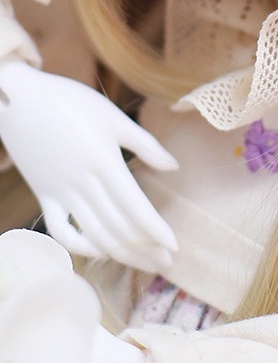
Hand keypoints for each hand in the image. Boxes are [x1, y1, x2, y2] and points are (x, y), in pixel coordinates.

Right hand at [0, 60, 178, 271]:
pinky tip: (100, 250)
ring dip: (121, 254)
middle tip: (166, 264)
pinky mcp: (43, 194)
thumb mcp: (113, 116)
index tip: (174, 248)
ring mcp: (60, 191)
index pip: (134, 207)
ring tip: (145, 264)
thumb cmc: (70, 101)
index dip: (155, 230)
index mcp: (104, 161)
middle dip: (145, 249)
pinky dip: (79, 245)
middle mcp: (82, 182)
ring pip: (93, 234)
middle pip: (118, 227)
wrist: (18, 97)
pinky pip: (60, 229)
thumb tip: (174, 167)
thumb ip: (145, 144)